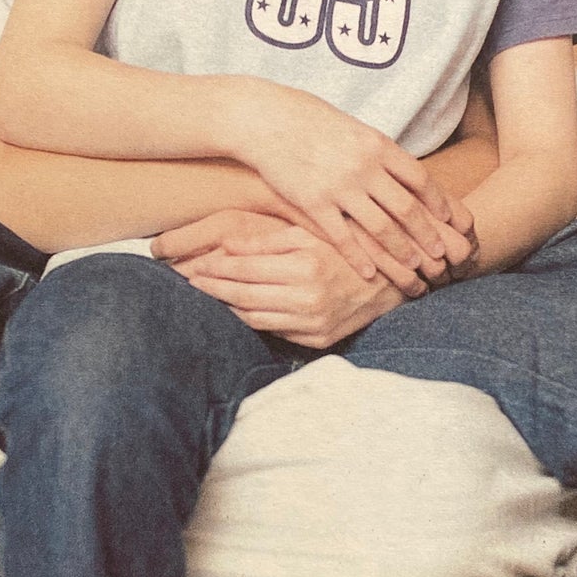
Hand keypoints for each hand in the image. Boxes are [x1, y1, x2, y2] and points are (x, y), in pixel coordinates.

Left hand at [153, 211, 407, 347]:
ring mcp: (312, 324)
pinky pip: (275, 333)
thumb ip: (266, 241)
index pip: (245, 272)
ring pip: (255, 320)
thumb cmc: (345, 250)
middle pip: (244, 298)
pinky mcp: (317, 340)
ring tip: (204, 300)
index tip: (193, 268)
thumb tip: (226, 247)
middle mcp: (308, 299)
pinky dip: (252, 324)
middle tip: (187, 285)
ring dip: (225, 311)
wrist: (388, 284)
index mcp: (305, 267)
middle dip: (212, 291)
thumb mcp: (309, 235)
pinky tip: (235, 315)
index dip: (215, 271)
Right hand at [232, 82, 470, 281]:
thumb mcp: (353, 129)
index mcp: (377, 145)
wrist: (266, 120)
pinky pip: (342, 236)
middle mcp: (364, 166)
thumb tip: (402, 170)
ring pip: (379, 226)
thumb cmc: (310, 122)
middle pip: (406, 207)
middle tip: (443, 256)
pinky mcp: (313, 202)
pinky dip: (358, 257)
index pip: (419, 179)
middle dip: (427, 235)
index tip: (451, 222)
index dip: (438, 203)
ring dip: (400, 251)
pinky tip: (370, 274)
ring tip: (414, 270)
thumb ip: (377, 151)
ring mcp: (339, 185)